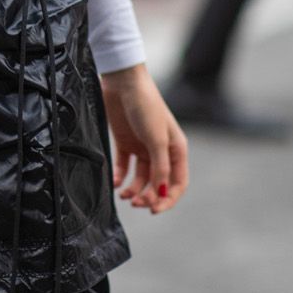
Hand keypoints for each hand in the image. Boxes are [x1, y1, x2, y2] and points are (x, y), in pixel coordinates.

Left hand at [100, 63, 187, 213]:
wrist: (124, 83)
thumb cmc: (146, 107)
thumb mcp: (156, 140)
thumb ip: (160, 168)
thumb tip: (162, 193)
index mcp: (176, 150)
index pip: (178, 183)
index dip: (168, 199)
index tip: (154, 210)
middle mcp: (161, 151)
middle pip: (158, 183)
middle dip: (148, 196)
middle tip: (135, 203)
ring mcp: (143, 147)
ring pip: (141, 178)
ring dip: (134, 189)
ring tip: (124, 195)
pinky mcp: (125, 142)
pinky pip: (124, 166)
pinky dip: (120, 176)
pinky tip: (115, 182)